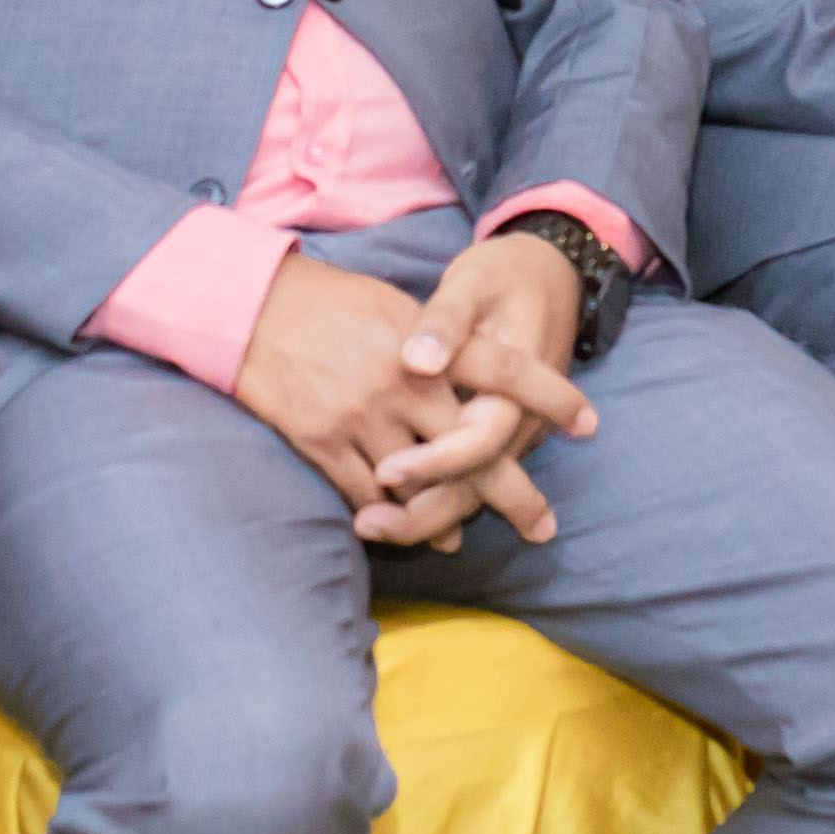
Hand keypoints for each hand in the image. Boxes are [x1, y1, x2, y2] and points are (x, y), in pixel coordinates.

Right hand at [235, 244, 590, 547]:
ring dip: (444, 514)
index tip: (588, 424)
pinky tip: (405, 525)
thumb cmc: (326, 300)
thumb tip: (473, 380)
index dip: (550, 397)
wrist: (246, 305)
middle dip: (513, 493)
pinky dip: (389, 514)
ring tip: (462, 533)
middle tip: (545, 525)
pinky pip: (365, 493)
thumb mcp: (392, 304)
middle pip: (471, 450)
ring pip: (419, 485)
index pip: (504, 371)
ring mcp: (361, 417)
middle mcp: (401, 383)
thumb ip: (437, 343)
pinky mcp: (320, 442)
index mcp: (426, 341)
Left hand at [390, 232, 602, 544]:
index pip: (479, 441)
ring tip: (369, 528)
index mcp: (516, 386)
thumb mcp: (474, 282)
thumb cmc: (504, 276)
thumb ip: (447, 321)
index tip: (386, 472)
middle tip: (367, 526)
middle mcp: (519, 421)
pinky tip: (389, 513)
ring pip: (472, 491)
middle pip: (476, 485)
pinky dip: (433, 499)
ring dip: (425, 516)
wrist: (552, 276)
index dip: (435, 461)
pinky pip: (469, 479)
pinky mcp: (497, 435)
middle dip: (424, 512)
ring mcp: (512, 434)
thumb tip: (416, 361)